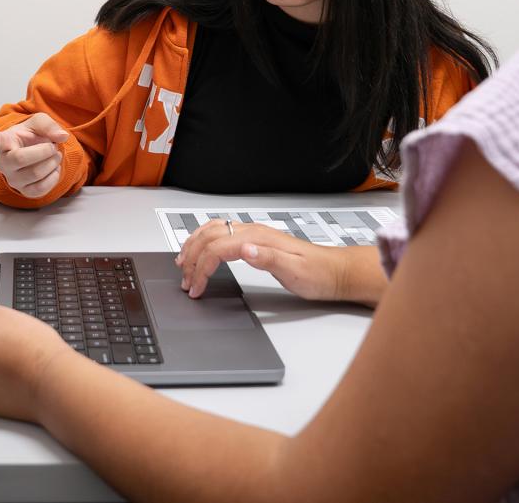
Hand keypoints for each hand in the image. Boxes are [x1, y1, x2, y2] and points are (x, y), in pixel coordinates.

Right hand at [0, 113, 70, 198]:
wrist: (35, 153)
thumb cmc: (31, 137)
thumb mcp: (39, 123)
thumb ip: (49, 125)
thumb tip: (61, 136)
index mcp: (5, 142)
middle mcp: (4, 162)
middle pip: (21, 158)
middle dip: (44, 151)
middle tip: (52, 146)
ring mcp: (13, 179)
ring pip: (35, 173)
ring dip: (52, 163)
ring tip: (54, 156)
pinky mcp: (25, 191)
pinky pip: (42, 188)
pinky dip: (54, 177)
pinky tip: (52, 169)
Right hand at [177, 220, 370, 303]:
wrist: (335, 271)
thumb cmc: (317, 274)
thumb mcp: (295, 271)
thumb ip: (268, 259)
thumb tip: (243, 250)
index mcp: (258, 238)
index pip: (217, 248)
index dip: (202, 268)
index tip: (197, 288)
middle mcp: (253, 232)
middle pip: (209, 237)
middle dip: (192, 257)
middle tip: (186, 281)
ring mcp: (253, 234)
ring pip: (212, 232)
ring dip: (194, 246)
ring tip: (183, 264)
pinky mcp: (255, 241)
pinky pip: (221, 235)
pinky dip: (204, 242)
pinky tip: (202, 252)